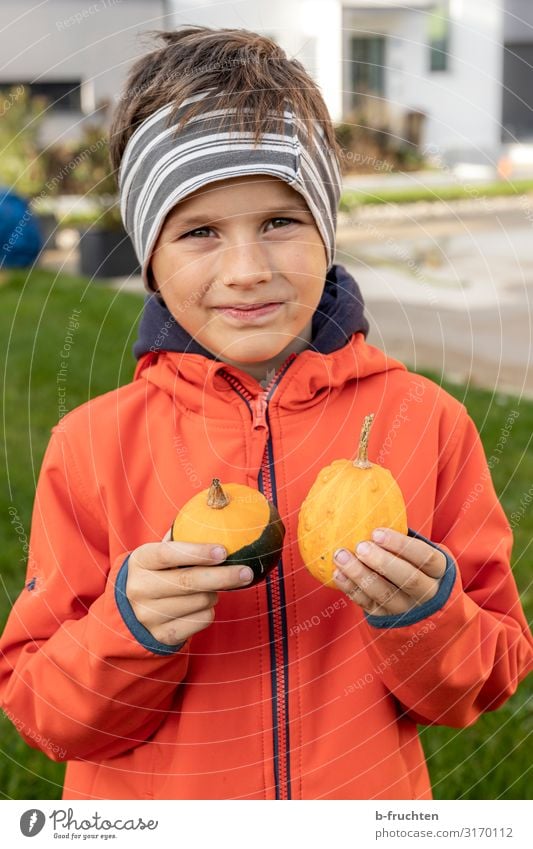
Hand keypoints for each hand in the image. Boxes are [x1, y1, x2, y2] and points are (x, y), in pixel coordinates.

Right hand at [125, 529, 253, 644]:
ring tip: (210, 588)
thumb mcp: (159, 554)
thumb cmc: (156, 574)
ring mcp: (148, 615)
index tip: (223, 551)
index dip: (197, 552)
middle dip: (223, 576)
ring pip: (199, 602)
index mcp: (141, 560)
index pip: (168, 554)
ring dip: (214, 594)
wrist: (130, 613)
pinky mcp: (162, 636)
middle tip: (246, 572)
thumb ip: (182, 538)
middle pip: (188, 582)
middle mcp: (140, 588)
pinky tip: (201, 605)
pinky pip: (200, 621)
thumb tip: (217, 515)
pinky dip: (208, 611)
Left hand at [333, 528, 446, 615]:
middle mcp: (426, 593)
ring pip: (383, 594)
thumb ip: (405, 535)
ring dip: (359, 575)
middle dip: (382, 562)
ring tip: (340, 556)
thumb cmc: (418, 566)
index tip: (377, 532)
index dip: (401, 545)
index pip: (425, 558)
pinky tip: (338, 573)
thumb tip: (375, 499)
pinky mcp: (387, 619)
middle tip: (360, 546)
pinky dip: (351, 589)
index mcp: (438, 571)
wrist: (425, 607)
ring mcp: (406, 610)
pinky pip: (368, 604)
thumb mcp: (423, 552)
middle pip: (407, 579)